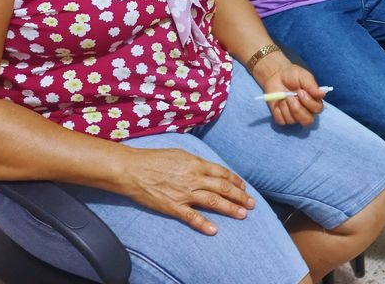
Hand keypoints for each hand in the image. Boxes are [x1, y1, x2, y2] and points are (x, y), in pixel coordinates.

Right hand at [121, 147, 255, 234]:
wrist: (133, 169)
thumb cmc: (155, 159)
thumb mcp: (180, 154)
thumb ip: (195, 162)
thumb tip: (207, 168)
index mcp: (196, 164)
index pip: (222, 173)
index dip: (235, 180)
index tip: (244, 187)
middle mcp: (194, 178)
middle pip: (223, 187)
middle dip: (239, 196)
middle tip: (251, 204)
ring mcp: (184, 193)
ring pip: (213, 201)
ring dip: (230, 208)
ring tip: (242, 215)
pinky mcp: (173, 206)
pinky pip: (191, 217)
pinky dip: (204, 224)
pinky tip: (214, 230)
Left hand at [259, 63, 327, 126]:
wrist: (276, 75)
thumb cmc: (292, 75)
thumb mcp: (303, 76)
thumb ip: (312, 86)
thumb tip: (323, 94)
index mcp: (314, 101)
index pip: (317, 109)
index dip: (309, 102)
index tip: (300, 91)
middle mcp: (306, 111)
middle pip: (307, 121)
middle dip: (297, 109)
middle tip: (289, 96)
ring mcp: (294, 116)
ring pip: (293, 121)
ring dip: (286, 107)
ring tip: (283, 96)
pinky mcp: (282, 118)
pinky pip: (281, 120)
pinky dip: (278, 111)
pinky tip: (278, 102)